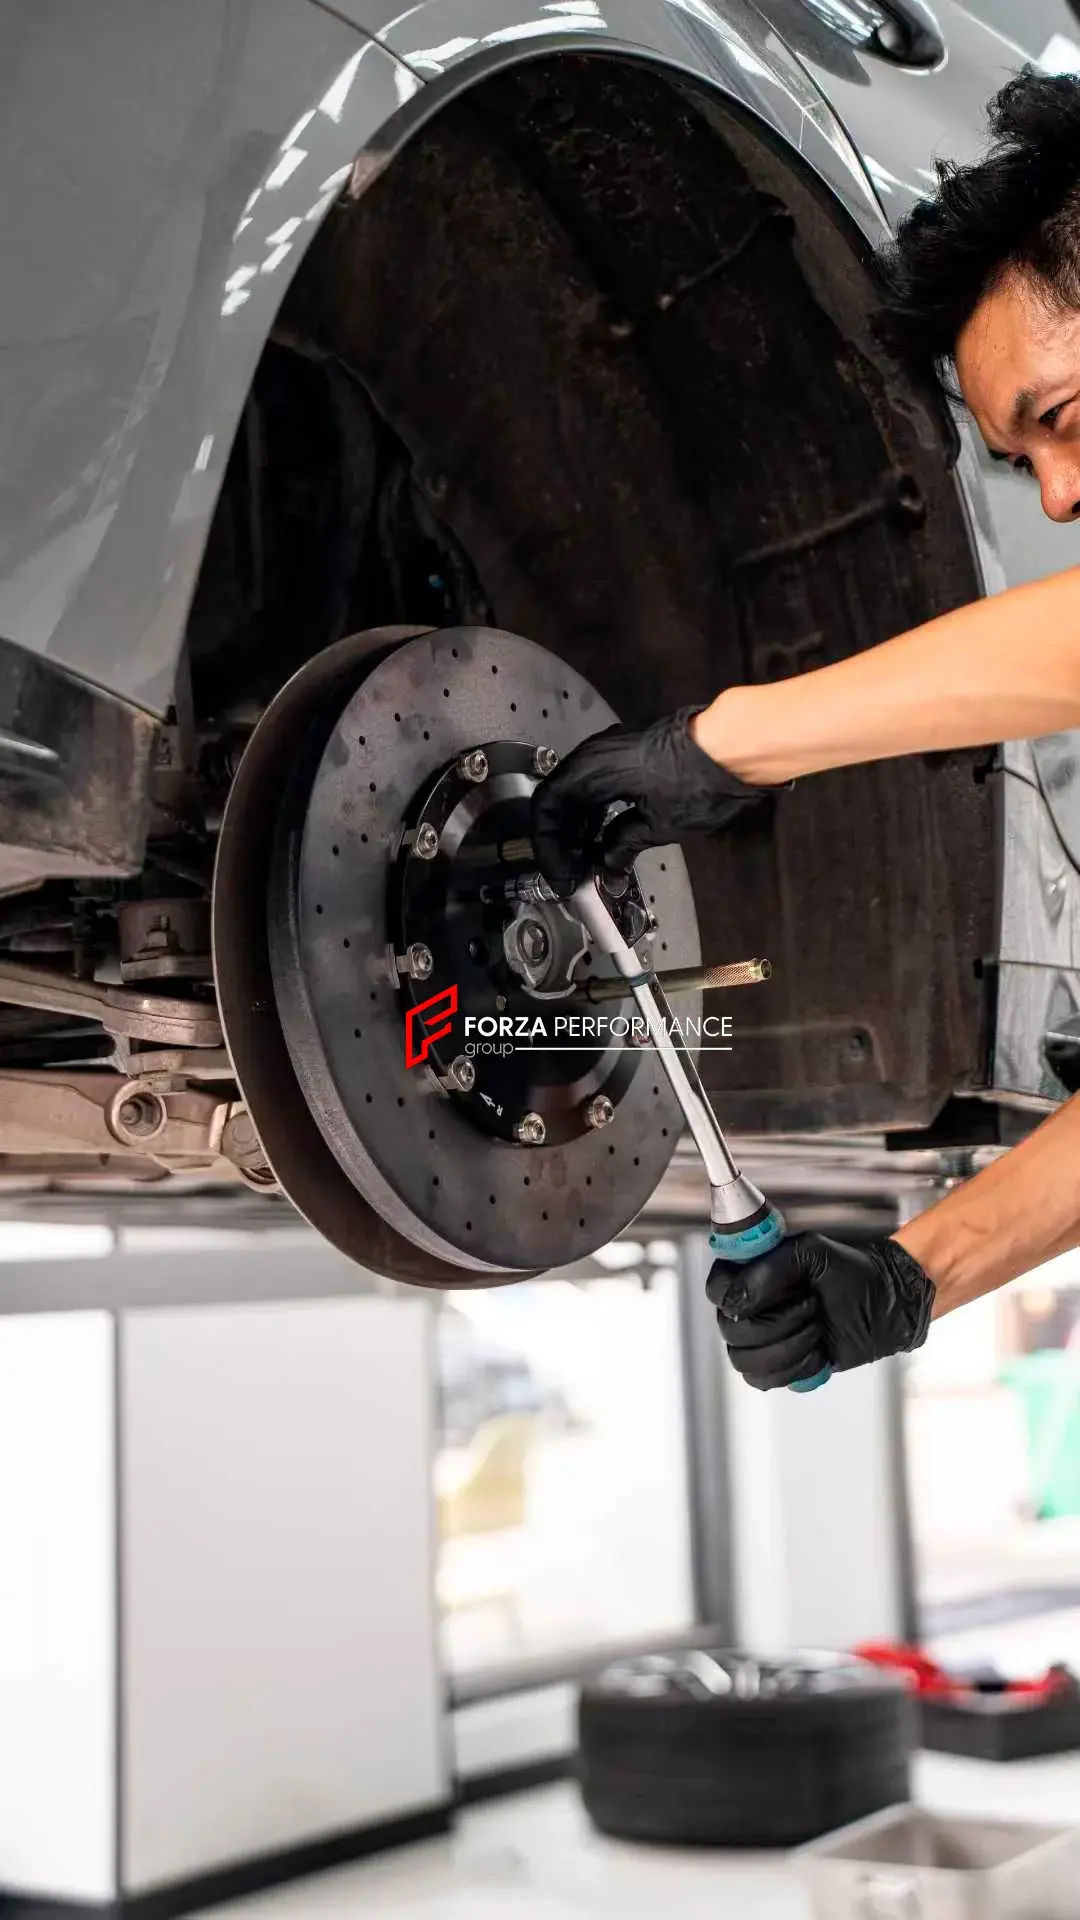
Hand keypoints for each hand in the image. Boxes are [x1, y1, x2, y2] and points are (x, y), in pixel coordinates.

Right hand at [530, 707, 769, 895]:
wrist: (738, 746)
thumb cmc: (704, 776)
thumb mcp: (659, 826)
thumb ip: (623, 846)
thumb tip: (607, 865)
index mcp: (594, 769)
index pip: (548, 808)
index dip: (550, 848)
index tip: (562, 875)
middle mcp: (596, 754)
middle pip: (556, 799)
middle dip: (560, 841)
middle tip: (571, 872)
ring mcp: (611, 751)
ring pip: (573, 792)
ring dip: (574, 827)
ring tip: (585, 860)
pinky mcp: (628, 754)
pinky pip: (593, 784)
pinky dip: (591, 812)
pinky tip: (600, 835)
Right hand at [706, 1232, 934, 1390]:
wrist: (887, 1303)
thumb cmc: (852, 1271)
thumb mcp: (811, 1253)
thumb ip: (768, 1269)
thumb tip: (734, 1303)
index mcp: (749, 1273)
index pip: (717, 1290)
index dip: (733, 1299)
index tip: (765, 1297)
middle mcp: (749, 1307)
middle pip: (730, 1332)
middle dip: (777, 1323)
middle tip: (810, 1306)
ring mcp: (761, 1339)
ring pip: (745, 1361)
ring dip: (788, 1347)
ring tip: (816, 1329)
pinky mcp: (779, 1366)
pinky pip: (765, 1380)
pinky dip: (797, 1368)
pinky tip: (818, 1350)